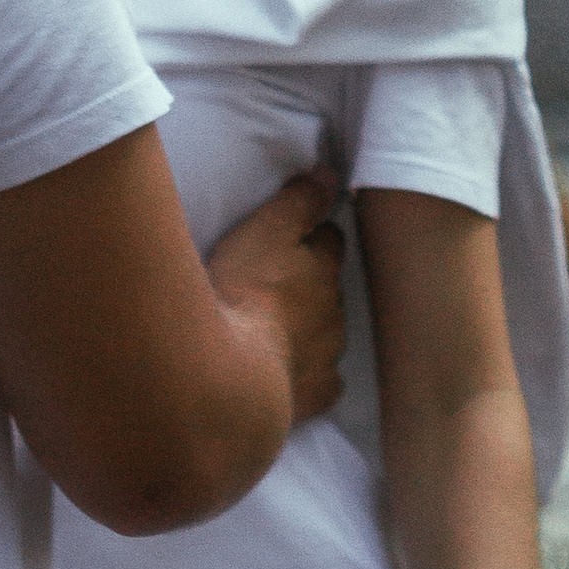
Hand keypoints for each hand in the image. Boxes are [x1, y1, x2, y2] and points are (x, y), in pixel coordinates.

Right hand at [206, 167, 344, 424]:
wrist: (233, 376)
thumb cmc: (242, 294)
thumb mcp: (264, 232)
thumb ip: (298, 200)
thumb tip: (330, 173)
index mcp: (323, 268)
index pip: (330, 240)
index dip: (312, 236)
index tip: (293, 238)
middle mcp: (335, 310)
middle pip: (329, 288)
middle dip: (312, 283)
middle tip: (278, 284)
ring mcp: (329, 356)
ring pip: (327, 333)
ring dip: (309, 327)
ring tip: (277, 330)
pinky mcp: (317, 396)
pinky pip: (324, 381)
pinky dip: (312, 374)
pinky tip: (293, 375)